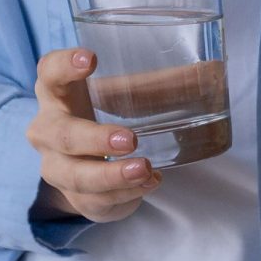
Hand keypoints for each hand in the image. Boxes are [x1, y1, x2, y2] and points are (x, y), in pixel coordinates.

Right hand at [26, 47, 159, 223]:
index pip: (49, 72)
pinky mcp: (75, 198)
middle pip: (60, 133)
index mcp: (58, 92)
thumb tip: (213, 69)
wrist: (92, 162)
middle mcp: (48, 130)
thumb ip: (161, 82)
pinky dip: (123, 195)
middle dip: (94, 139)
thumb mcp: (129, 94)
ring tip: (145, 170)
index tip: (90, 59)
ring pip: (74, 175)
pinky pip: (93, 201)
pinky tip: (148, 184)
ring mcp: (56, 167)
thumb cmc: (108, 113)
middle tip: (129, 139)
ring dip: (110, 175)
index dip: (64, 64)